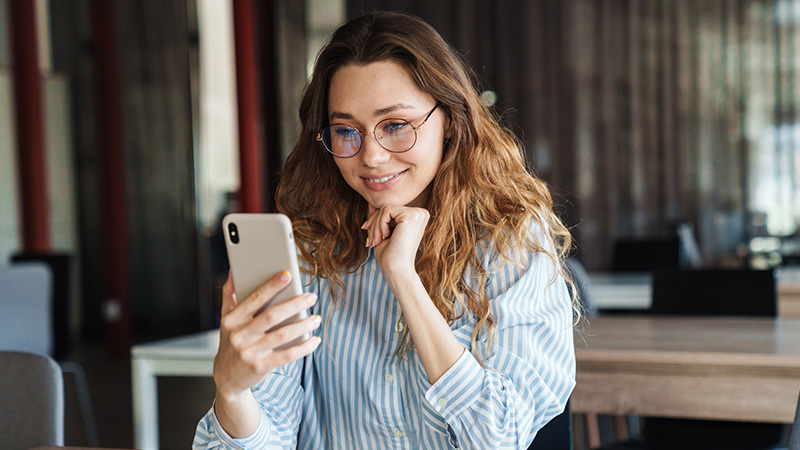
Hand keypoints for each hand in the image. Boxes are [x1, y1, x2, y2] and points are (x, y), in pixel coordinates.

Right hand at [213, 271, 320, 400]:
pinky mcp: (261, 366)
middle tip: (311, 297)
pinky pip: (287, 355)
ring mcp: (250, 352)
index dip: (271, 286)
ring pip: (283, 334)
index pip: (254, 299)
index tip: (287, 275)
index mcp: (231, 320)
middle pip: (272, 315)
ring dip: (303, 325)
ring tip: (316, 318)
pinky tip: (314, 340)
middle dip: (294, 304)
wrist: (226, 378)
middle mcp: (239, 335)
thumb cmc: (231, 343)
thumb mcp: (225, 320)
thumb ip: (229, 296)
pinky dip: (303, 347)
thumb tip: (232, 271)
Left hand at [362, 205, 429, 279]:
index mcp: (417, 216)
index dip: (376, 220)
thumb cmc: (390, 255)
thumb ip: (380, 216)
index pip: (391, 209)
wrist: (397, 271)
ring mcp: (418, 213)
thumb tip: (370, 202)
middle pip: (387, 207)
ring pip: (385, 208)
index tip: (367, 231)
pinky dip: (379, 225)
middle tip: (371, 241)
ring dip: (375, 226)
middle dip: (374, 223)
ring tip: (376, 241)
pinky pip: (386, 210)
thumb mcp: (383, 231)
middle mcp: (421, 213)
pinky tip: (385, 237)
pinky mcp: (411, 216)